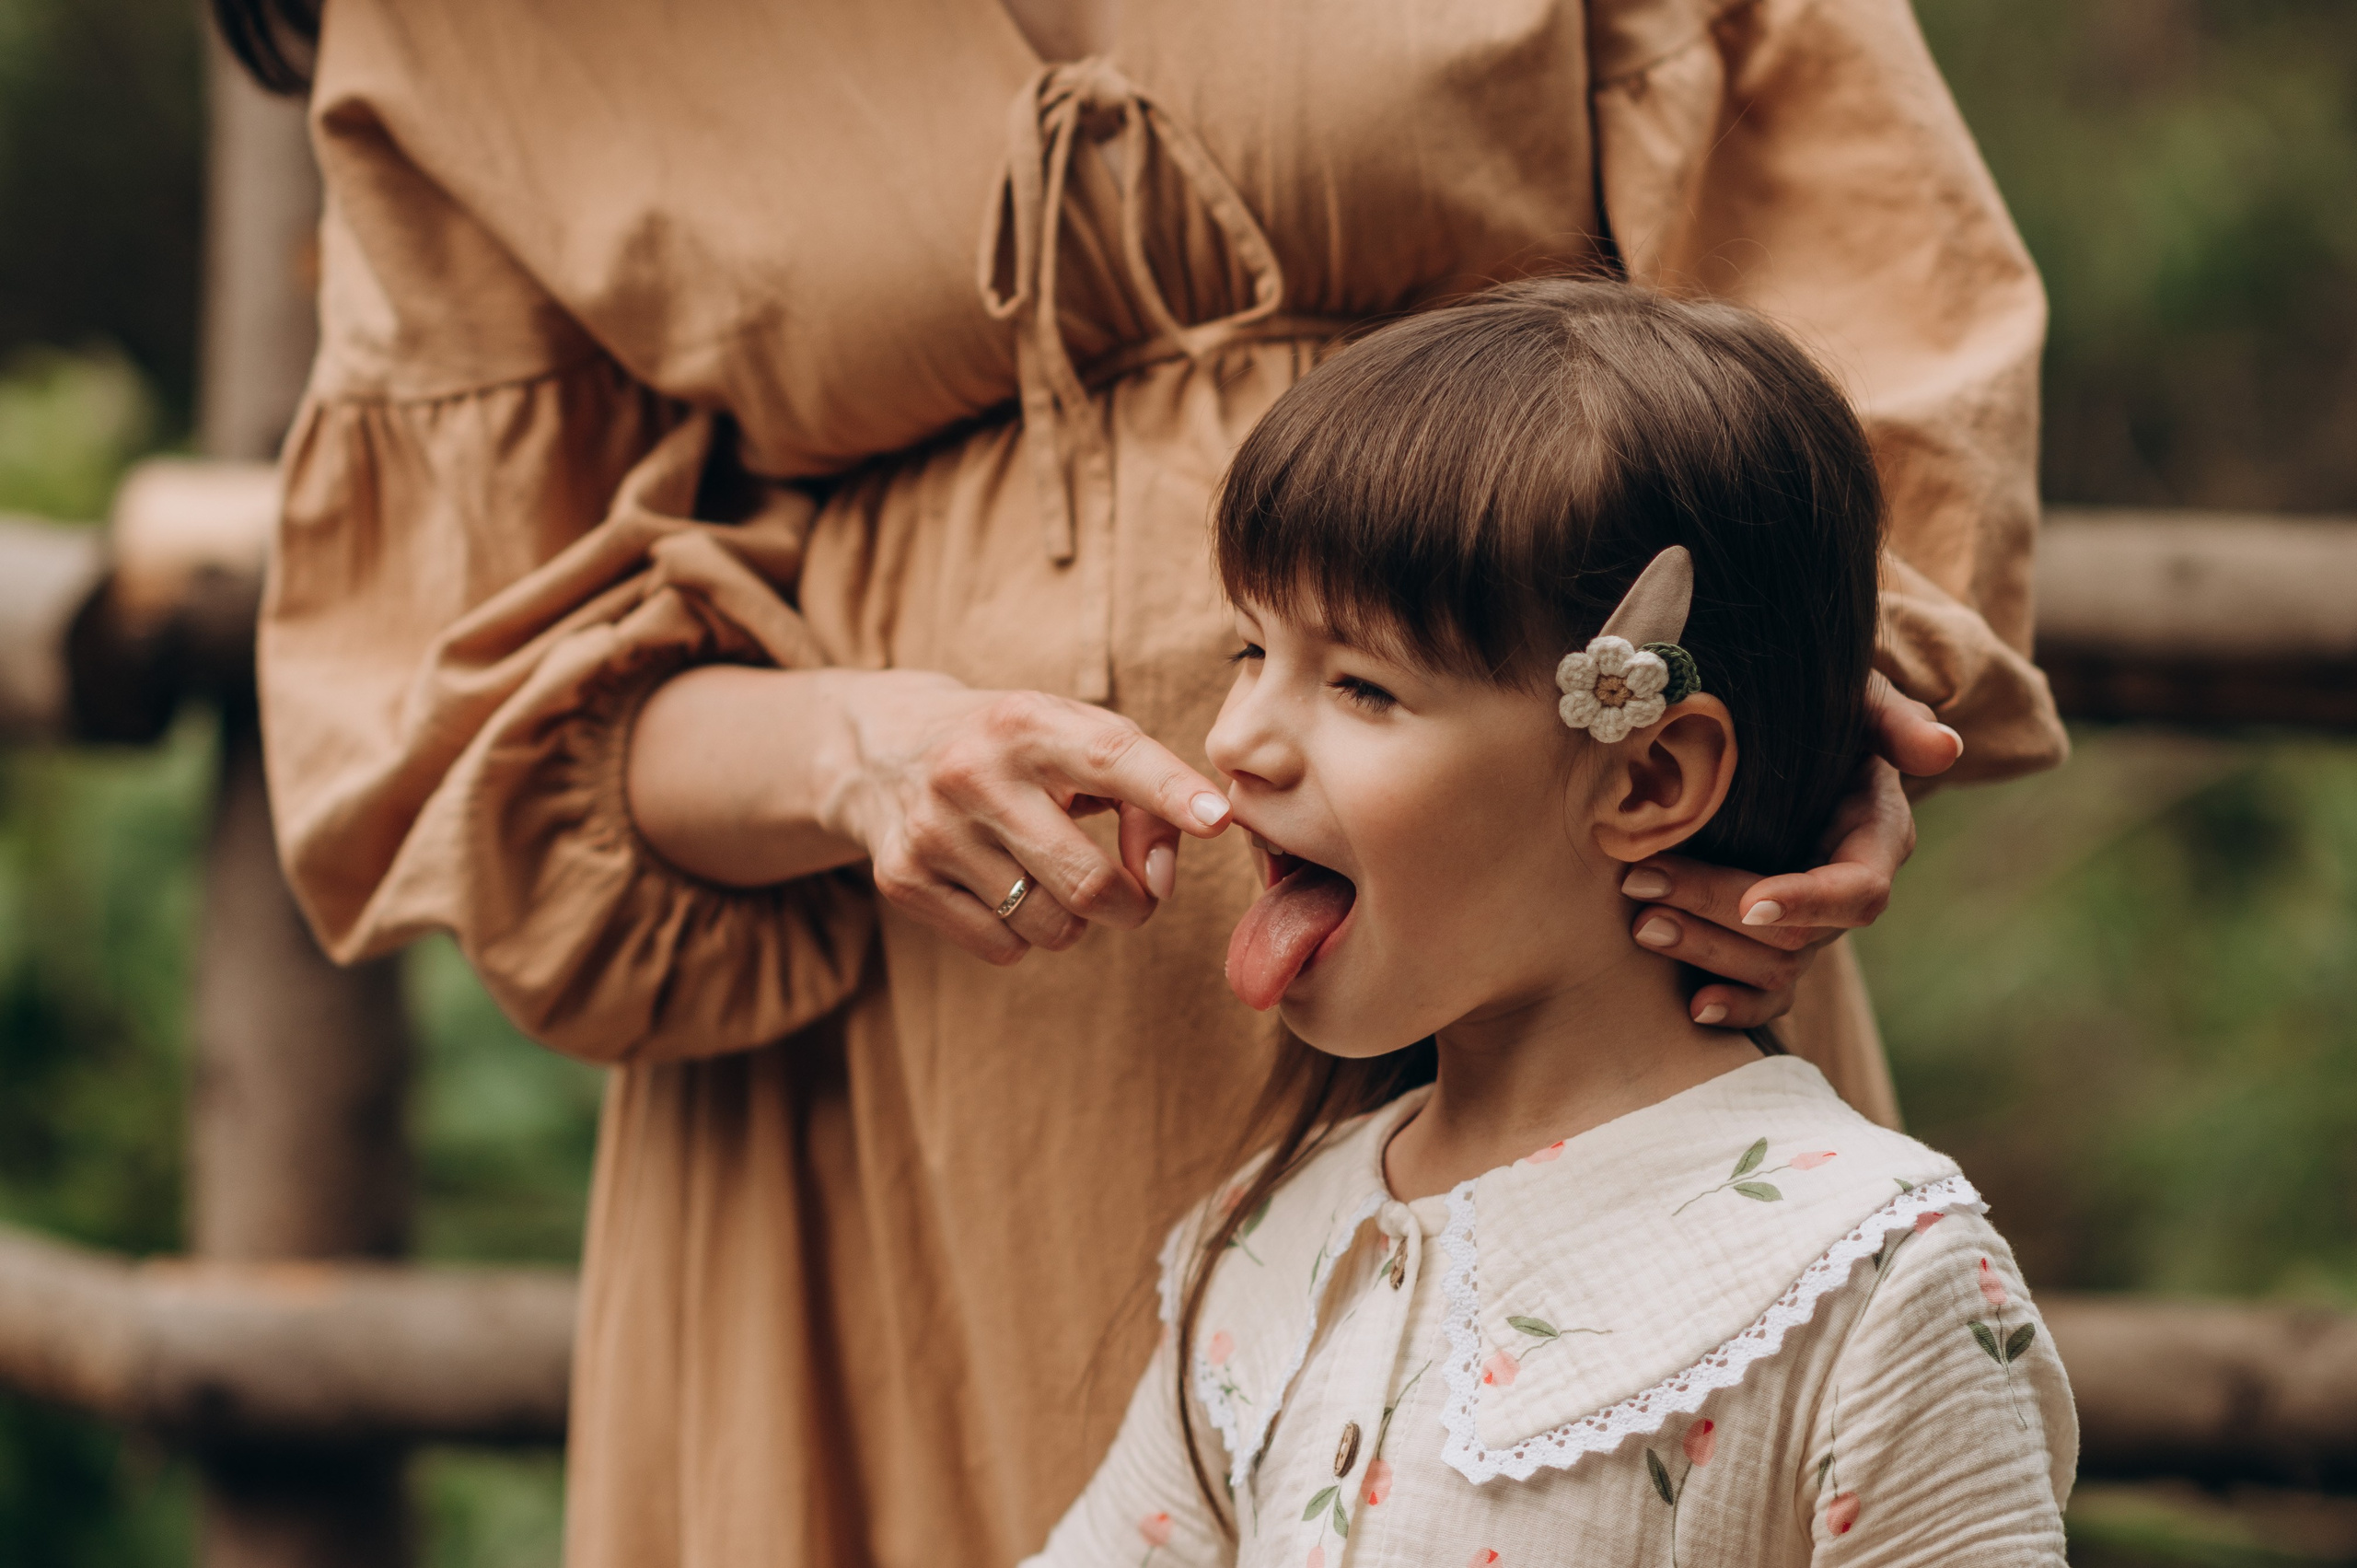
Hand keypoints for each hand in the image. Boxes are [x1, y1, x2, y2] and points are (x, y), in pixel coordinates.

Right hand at [626, 666, 1234, 966]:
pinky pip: (1003, 948)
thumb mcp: (1076, 739)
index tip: (1219, 821)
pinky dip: (1021, 933)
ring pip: (1051, 926)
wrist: (884, 749)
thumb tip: (1160, 882)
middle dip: (1132, 904)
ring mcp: (931, 830)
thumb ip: (1144, 797)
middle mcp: (972, 772)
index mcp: (1027, 722)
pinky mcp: (901, 878)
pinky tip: (1001, 887)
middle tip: (1134, 895)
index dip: (1170, 793)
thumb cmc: (1015, 748)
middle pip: (1089, 882)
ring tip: (1050, 875)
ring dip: (1074, 919)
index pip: (1112, 757)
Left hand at [1620, 674, 1962, 1028]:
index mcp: (1876, 835)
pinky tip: (1693, 1006)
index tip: (1754, 902)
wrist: (1790, 731)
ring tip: (1641, 924)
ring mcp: (1812, 923)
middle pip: (1799, 932)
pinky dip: (1735, 1005)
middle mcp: (1848, 888)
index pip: (1858, 889)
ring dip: (1705, 951)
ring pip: (1773, 966)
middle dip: (1717, 912)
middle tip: (1642, 885)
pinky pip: (1767, 993)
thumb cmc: (1823, 707)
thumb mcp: (1857, 696)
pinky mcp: (1776, 941)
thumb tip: (1943, 748)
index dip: (1809, 900)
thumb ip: (1896, 719)